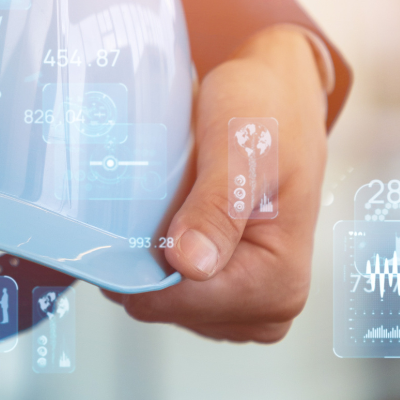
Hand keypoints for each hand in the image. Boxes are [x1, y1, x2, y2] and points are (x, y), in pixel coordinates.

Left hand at [114, 24, 329, 342]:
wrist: (272, 90)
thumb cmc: (266, 110)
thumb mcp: (240, 147)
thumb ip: (217, 206)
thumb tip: (191, 264)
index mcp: (279, 282)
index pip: (180, 303)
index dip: (139, 267)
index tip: (119, 223)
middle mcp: (269, 304)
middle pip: (167, 309)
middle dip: (143, 261)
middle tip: (147, 203)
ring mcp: (246, 301)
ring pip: (161, 302)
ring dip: (146, 257)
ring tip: (159, 207)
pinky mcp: (226, 289)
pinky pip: (169, 290)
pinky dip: (154, 257)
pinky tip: (160, 219)